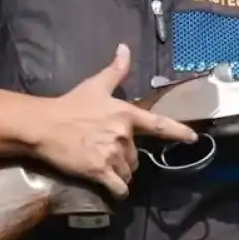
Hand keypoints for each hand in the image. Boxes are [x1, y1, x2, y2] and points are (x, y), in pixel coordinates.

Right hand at [33, 44, 197, 198]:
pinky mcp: (99, 171)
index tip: (194, 139)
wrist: (44, 125)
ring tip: (104, 167)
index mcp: (126, 114)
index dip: (178, 132)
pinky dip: (118, 191)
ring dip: (120, 173)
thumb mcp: (96, 85)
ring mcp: (112, 154)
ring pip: (128, 172)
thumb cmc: (70, 104)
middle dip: (126, 157)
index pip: (158, 124)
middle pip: (136, 155)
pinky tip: (114, 191)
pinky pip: (118, 187)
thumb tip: (125, 48)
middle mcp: (124, 135)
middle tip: (108, 152)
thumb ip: (115, 70)